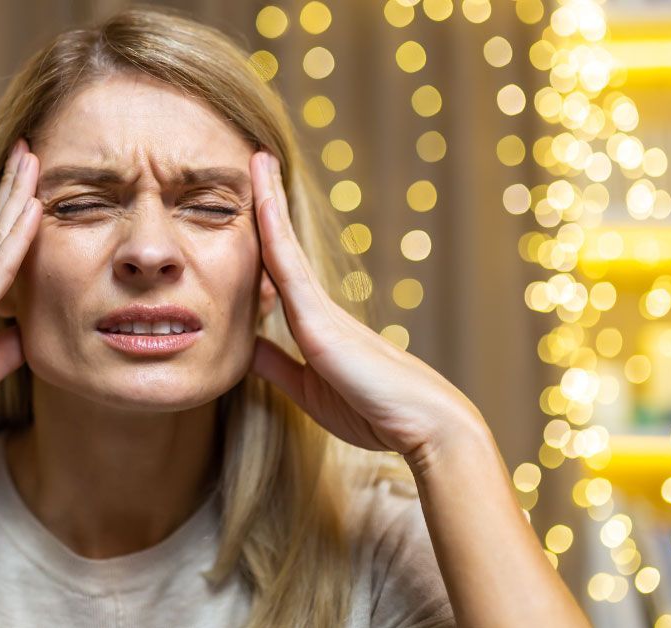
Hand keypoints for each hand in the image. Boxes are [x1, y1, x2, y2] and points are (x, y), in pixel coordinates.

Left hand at [247, 150, 482, 462]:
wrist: (424, 426)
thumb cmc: (373, 412)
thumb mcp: (308, 389)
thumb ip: (278, 366)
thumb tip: (246, 347)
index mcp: (314, 324)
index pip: (278, 272)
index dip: (264, 236)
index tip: (252, 202)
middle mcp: (318, 307)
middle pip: (282, 245)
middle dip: (268, 202)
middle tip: (256, 159)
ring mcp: (320, 309)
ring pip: (284, 245)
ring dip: (270, 201)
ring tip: (258, 161)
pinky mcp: (321, 322)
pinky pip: (288, 268)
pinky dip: (273, 232)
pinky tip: (262, 203)